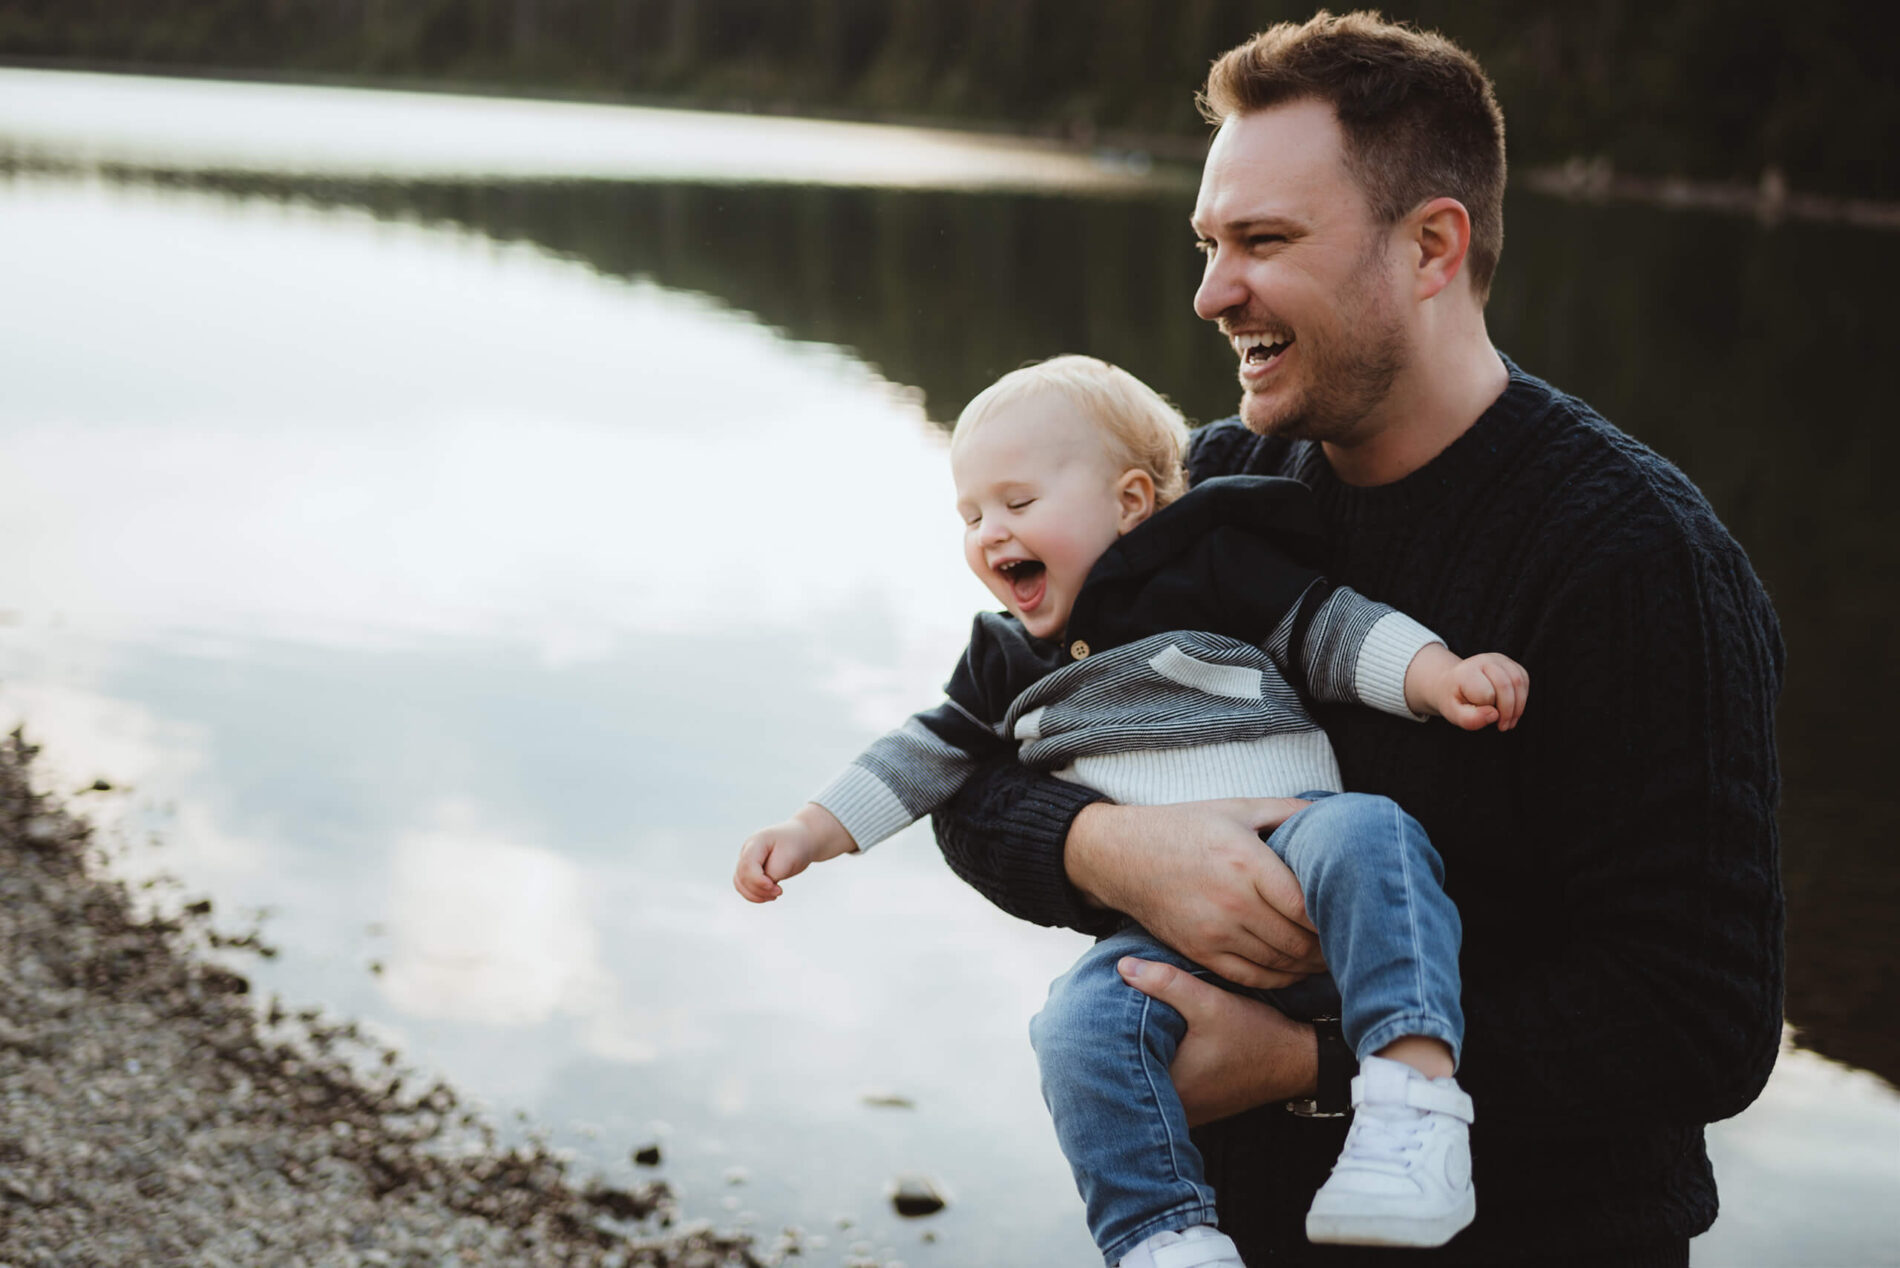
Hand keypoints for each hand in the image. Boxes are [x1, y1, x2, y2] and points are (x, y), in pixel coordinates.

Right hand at [733, 803, 855, 901]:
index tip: (778, 890)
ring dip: (755, 896)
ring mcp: (747, 859)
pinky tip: (772, 894)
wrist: (806, 837)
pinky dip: (755, 894)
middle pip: (740, 879)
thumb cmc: (799, 845)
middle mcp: (747, 850)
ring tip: (775, 895)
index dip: (759, 884)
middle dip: (758, 892)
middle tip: (778, 893)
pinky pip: (745, 886)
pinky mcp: (752, 868)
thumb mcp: (790, 857)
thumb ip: (774, 872)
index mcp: (755, 844)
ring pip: (740, 884)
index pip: (747, 869)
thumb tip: (765, 887)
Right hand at [1065, 798, 1323, 988]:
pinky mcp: (1199, 952)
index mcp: (1246, 862)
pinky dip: (1279, 979)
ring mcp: (1214, 932)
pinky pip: (1251, 977)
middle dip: (1327, 946)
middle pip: (1297, 940)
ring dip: (1308, 965)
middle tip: (1348, 942)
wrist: (1121, 856)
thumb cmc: (1183, 827)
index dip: (1333, 918)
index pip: (1305, 906)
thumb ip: (1286, 810)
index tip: (1351, 915)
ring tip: (1328, 958)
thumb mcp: (1236, 808)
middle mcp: (1232, 902)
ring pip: (1278, 963)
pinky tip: (1294, 969)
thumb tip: (1332, 812)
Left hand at [1117, 955, 1317, 1124]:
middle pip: (1128, 1081)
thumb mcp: (1210, 1002)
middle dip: (1113, 1052)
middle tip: (1097, 1020)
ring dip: (1135, 1061)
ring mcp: (1187, 1112)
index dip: (1100, 1044)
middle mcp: (1176, 1109)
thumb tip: (1123, 966)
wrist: (1297, 1061)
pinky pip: (1164, 1090)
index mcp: (1172, 1088)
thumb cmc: (1257, 1035)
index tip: (1089, 1020)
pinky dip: (1155, 1069)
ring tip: (1117, 1029)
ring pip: (1146, 1087)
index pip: (1118, 1070)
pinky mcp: (1197, 1105)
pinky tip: (1150, 1044)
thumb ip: (1166, 983)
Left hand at [1406, 645, 1528, 730]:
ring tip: (1509, 721)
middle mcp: (1483, 661)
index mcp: (1466, 673)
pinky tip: (1512, 709)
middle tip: (1503, 727)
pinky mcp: (1510, 663)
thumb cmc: (1455, 701)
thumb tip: (1494, 715)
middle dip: (1508, 711)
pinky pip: (1524, 679)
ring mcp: (1499, 659)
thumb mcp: (1453, 714)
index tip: (1480, 717)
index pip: (1486, 694)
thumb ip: (1469, 719)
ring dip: (1518, 706)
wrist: (1453, 684)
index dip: (1486, 710)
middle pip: (1505, 685)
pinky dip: (1522, 698)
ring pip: (1518, 681)